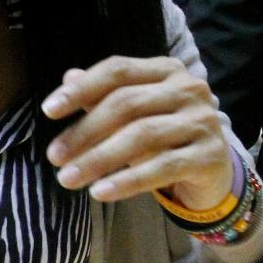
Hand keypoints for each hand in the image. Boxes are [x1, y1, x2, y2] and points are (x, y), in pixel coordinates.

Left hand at [42, 57, 232, 207]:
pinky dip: (127, 180)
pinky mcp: (210, 156)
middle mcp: (189, 89)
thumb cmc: (166, 138)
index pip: (118, 70)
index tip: (49, 111)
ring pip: (142, 135)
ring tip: (68, 179)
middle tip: (54, 157)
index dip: (82, 88)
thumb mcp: (134, 115)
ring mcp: (203, 121)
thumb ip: (104, 96)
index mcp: (167, 70)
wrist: (214, 172)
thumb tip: (68, 77)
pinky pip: (162, 167)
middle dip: (85, 131)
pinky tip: (100, 191)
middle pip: (127, 104)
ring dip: (99, 158)